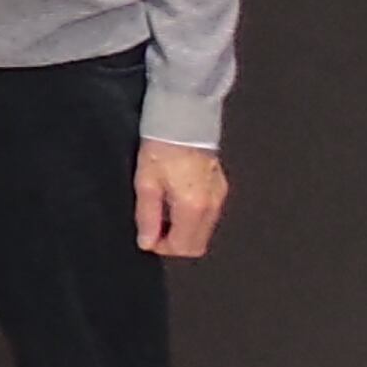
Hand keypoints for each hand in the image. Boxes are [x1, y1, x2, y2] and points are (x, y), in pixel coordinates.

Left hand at [134, 141, 228, 258]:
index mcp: (193, 206)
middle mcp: (211, 205)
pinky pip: (208, 213)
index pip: (184, 248)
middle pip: (197, 244)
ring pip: (203, 230)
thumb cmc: (162, 146)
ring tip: (163, 208)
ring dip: (183, 229)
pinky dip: (192, 216)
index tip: (148, 236)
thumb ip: (147, 216)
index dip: (163, 247)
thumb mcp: (146, 183)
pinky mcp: (220, 186)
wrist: (183, 118)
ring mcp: (219, 195)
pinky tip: (175, 198)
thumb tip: (147, 242)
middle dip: (175, 242)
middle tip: (154, 226)